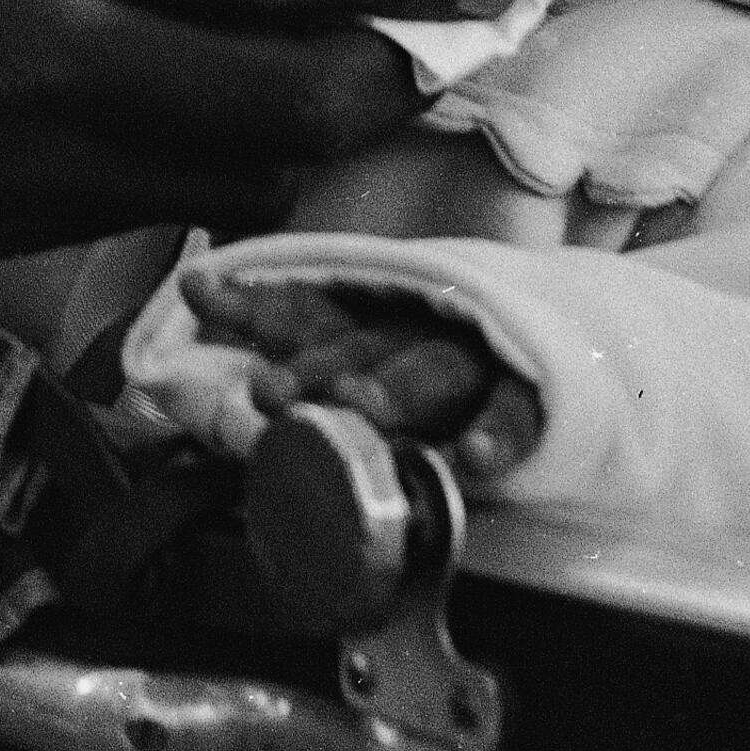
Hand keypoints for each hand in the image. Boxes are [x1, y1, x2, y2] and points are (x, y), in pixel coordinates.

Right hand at [0, 0, 524, 284]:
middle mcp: (36, 54)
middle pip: (283, 89)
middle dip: (396, 63)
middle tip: (456, 22)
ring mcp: (21, 160)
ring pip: (239, 165)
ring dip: (328, 123)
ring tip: (370, 63)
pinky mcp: (0, 228)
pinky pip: (160, 201)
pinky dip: (229, 163)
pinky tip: (237, 111)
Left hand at [192, 278, 543, 483]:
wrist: (555, 345)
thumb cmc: (432, 362)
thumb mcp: (357, 347)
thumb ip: (281, 336)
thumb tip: (194, 293)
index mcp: (368, 321)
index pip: (302, 307)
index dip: (249, 301)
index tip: (199, 291)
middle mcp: (414, 332)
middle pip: (359, 345)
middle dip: (313, 365)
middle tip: (272, 390)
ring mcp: (474, 359)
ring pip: (431, 370)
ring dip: (395, 388)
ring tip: (362, 408)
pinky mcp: (528, 392)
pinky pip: (515, 412)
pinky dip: (498, 433)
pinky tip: (476, 459)